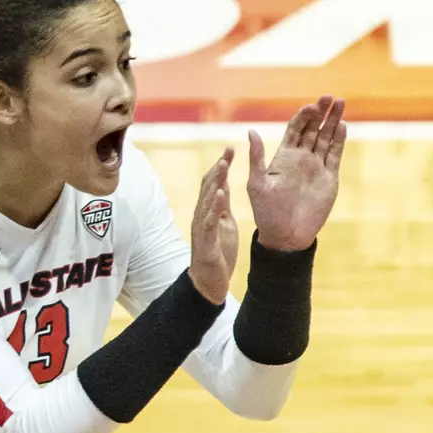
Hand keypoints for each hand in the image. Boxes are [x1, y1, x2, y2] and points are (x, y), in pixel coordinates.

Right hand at [188, 148, 238, 304]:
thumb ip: (222, 207)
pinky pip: (210, 222)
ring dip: (216, 181)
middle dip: (218, 168)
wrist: (209, 283)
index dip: (220, 166)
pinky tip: (222, 194)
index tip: (230, 149)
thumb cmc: (217, 253)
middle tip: (228, 150)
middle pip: (208, 187)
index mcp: (208, 212)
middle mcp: (201, 216)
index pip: (212, 184)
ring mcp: (202, 229)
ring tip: (223, 164)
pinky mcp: (207, 242)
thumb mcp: (224, 225)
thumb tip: (225, 186)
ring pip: (207, 200)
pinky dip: (215, 207)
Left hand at [247, 95, 346, 251]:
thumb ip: (257, 158)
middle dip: (321, 111)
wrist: (286, 235)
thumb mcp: (257, 183)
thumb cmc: (266, 212)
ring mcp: (316, 167)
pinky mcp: (329, 178)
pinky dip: (339, 140)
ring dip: (333, 121)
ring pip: (326, 138)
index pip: (296, 128)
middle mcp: (301, 158)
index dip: (303, 115)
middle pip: (314, 128)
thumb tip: (250, 131)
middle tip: (329, 96)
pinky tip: (342, 126)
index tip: (311, 106)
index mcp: (284, 156)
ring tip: (340, 103)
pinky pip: (335, 155)